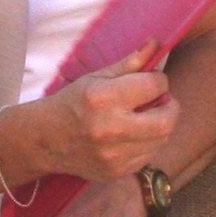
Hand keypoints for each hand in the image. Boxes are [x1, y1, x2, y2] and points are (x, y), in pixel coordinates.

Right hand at [24, 62, 176, 183]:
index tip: (152, 80)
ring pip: (162, 139)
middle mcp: (110, 129)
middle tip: (159, 100)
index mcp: (104, 98)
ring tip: (144, 117)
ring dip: (160, 125)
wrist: (45, 140)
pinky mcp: (117, 172)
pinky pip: (149, 155)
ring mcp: (114, 155)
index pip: (154, 86)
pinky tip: (132, 135)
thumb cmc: (71, 103)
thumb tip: (156, 44)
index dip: (158, 80)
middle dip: (170, 106)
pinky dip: (148, 142)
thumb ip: (129, 63)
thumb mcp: (95, 77)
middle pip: (167, 120)